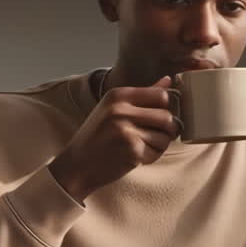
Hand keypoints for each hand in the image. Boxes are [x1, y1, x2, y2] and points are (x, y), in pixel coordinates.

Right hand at [49, 76, 179, 201]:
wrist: (77, 165)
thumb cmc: (98, 136)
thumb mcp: (113, 108)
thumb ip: (143, 95)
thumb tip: (168, 81)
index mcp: (118, 95)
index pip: (161, 95)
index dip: (165, 108)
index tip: (157, 118)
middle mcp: (121, 110)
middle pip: (167, 116)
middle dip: (166, 130)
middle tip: (153, 137)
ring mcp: (126, 130)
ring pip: (165, 136)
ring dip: (159, 145)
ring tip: (141, 146)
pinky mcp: (131, 150)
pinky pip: (157, 152)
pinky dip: (150, 157)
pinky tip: (135, 157)